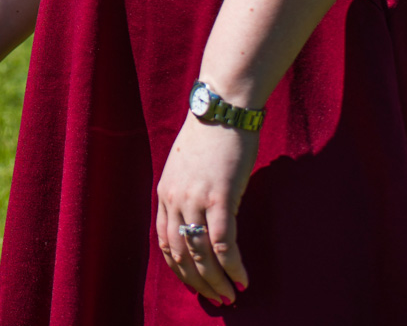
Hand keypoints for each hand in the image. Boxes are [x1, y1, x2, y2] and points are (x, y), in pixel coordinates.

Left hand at [154, 113, 258, 306]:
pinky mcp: (220, 197)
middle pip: (180, 253)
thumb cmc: (210, 135)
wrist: (221, 108)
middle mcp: (174, 199)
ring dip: (216, 280)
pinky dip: (232, 266)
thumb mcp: (188, 167)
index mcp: (164, 193)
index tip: (194, 283)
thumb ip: (189, 192)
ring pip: (200, 254)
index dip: (179, 268)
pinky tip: (242, 278)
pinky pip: (222, 243)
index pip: (164, 241)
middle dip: (198, 281)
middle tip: (216, 298)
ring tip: (231, 295)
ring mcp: (195, 199)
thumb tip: (204, 216)